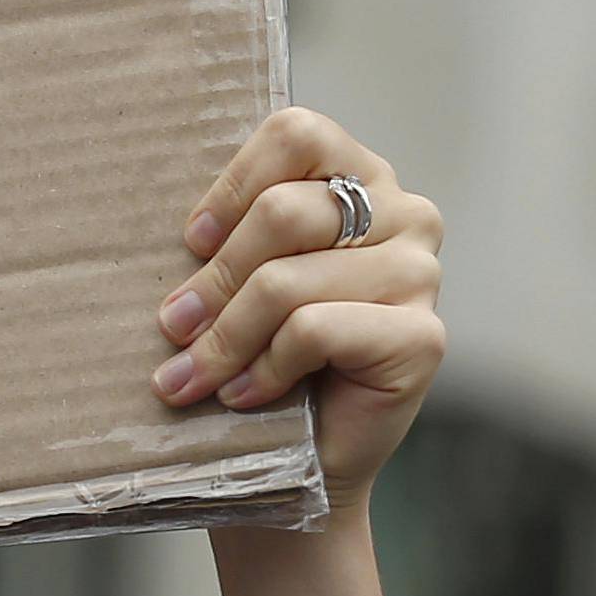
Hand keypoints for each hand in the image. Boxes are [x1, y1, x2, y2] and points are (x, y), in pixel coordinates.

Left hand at [152, 109, 444, 519]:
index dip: (233, 184)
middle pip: (284, 212)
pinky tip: (244, 394)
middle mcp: (407, 214)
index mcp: (364, 177)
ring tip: (190, 377)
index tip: (193, 241)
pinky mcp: (422, 337)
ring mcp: (422, 274)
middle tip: (173, 326)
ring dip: (226, 337)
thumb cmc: (275, 358)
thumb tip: (177, 232)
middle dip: (215, 279)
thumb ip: (239, 234)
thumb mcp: (253, 275)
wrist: (313, 459)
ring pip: (289, 282)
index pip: (296, 136)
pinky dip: (265, 366)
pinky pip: (314, 330)